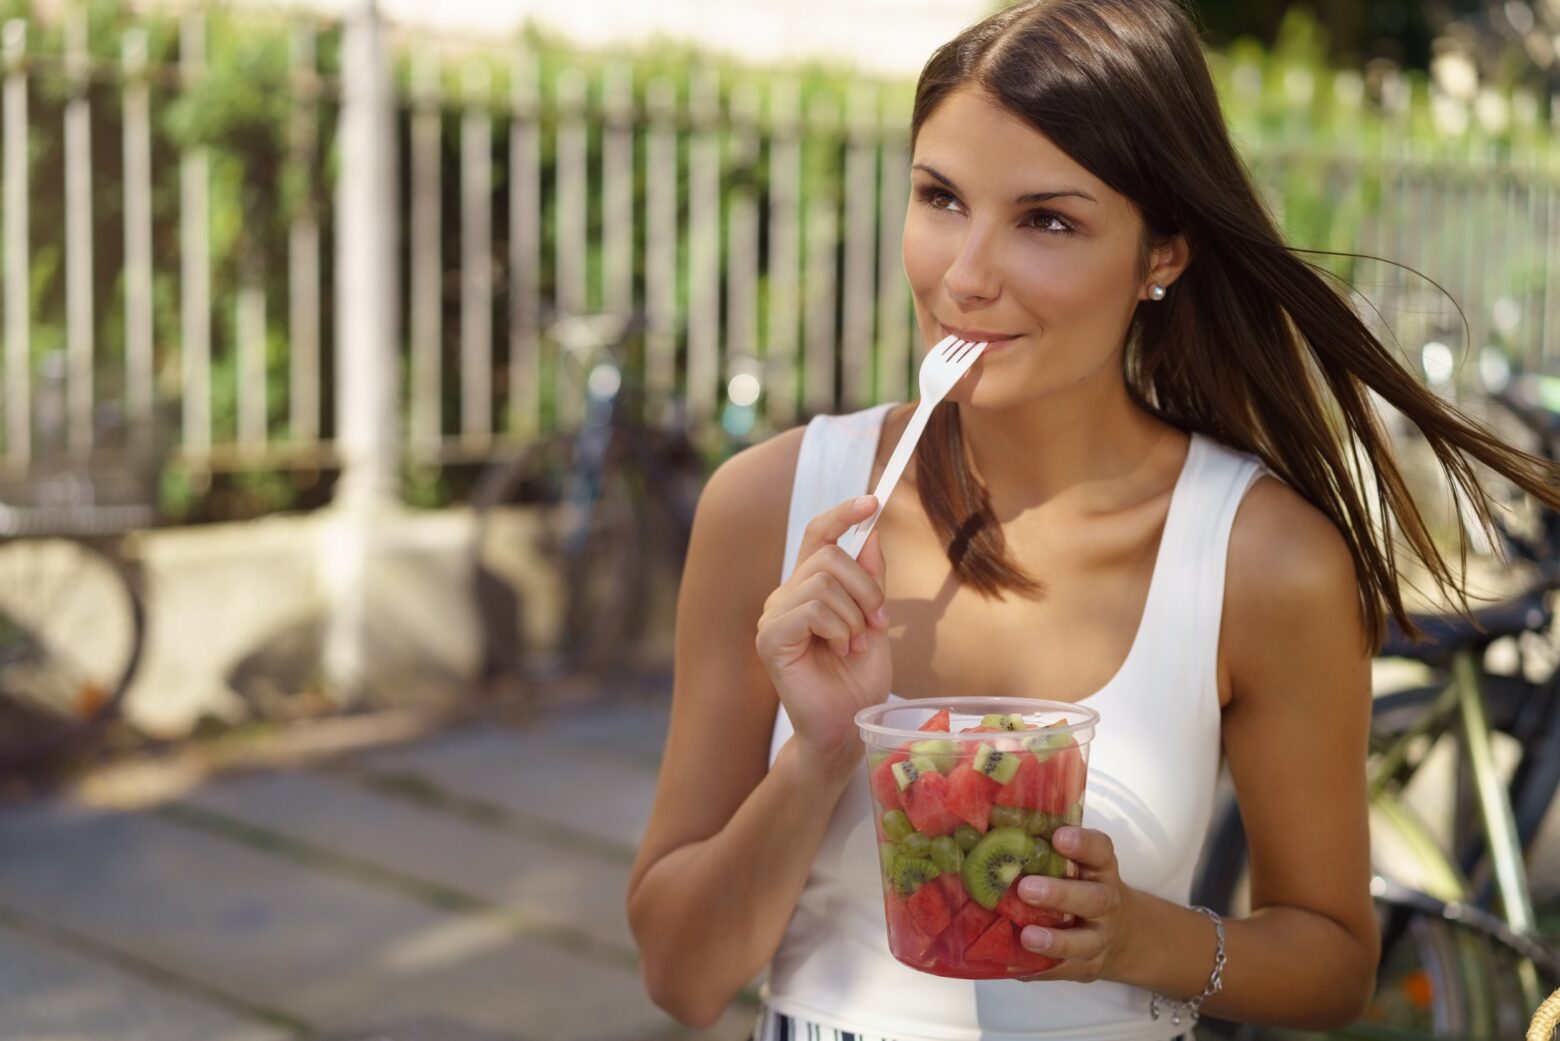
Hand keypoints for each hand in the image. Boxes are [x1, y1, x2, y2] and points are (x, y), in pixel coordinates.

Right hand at [755, 495, 891, 771]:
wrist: (846, 728)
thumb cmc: (858, 681)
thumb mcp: (874, 620)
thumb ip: (870, 579)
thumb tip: (870, 533)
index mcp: (808, 589)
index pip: (818, 535)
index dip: (842, 514)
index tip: (872, 501)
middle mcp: (785, 596)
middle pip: (829, 556)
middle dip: (866, 587)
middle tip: (876, 624)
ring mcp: (773, 616)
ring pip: (823, 581)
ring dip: (855, 616)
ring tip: (854, 646)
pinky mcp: (770, 638)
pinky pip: (812, 608)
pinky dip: (839, 629)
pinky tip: (838, 653)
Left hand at [1011, 826, 1134, 982]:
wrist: (1120, 934)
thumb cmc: (1080, 886)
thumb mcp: (1075, 864)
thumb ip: (1043, 851)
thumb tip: (985, 833)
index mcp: (1099, 869)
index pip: (1100, 851)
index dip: (1083, 844)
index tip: (1059, 837)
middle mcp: (1105, 901)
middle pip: (1094, 899)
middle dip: (1061, 894)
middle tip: (1026, 889)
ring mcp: (1100, 937)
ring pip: (1086, 941)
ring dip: (1056, 941)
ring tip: (1027, 937)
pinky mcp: (1087, 966)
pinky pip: (1065, 970)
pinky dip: (1041, 969)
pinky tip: (1015, 966)